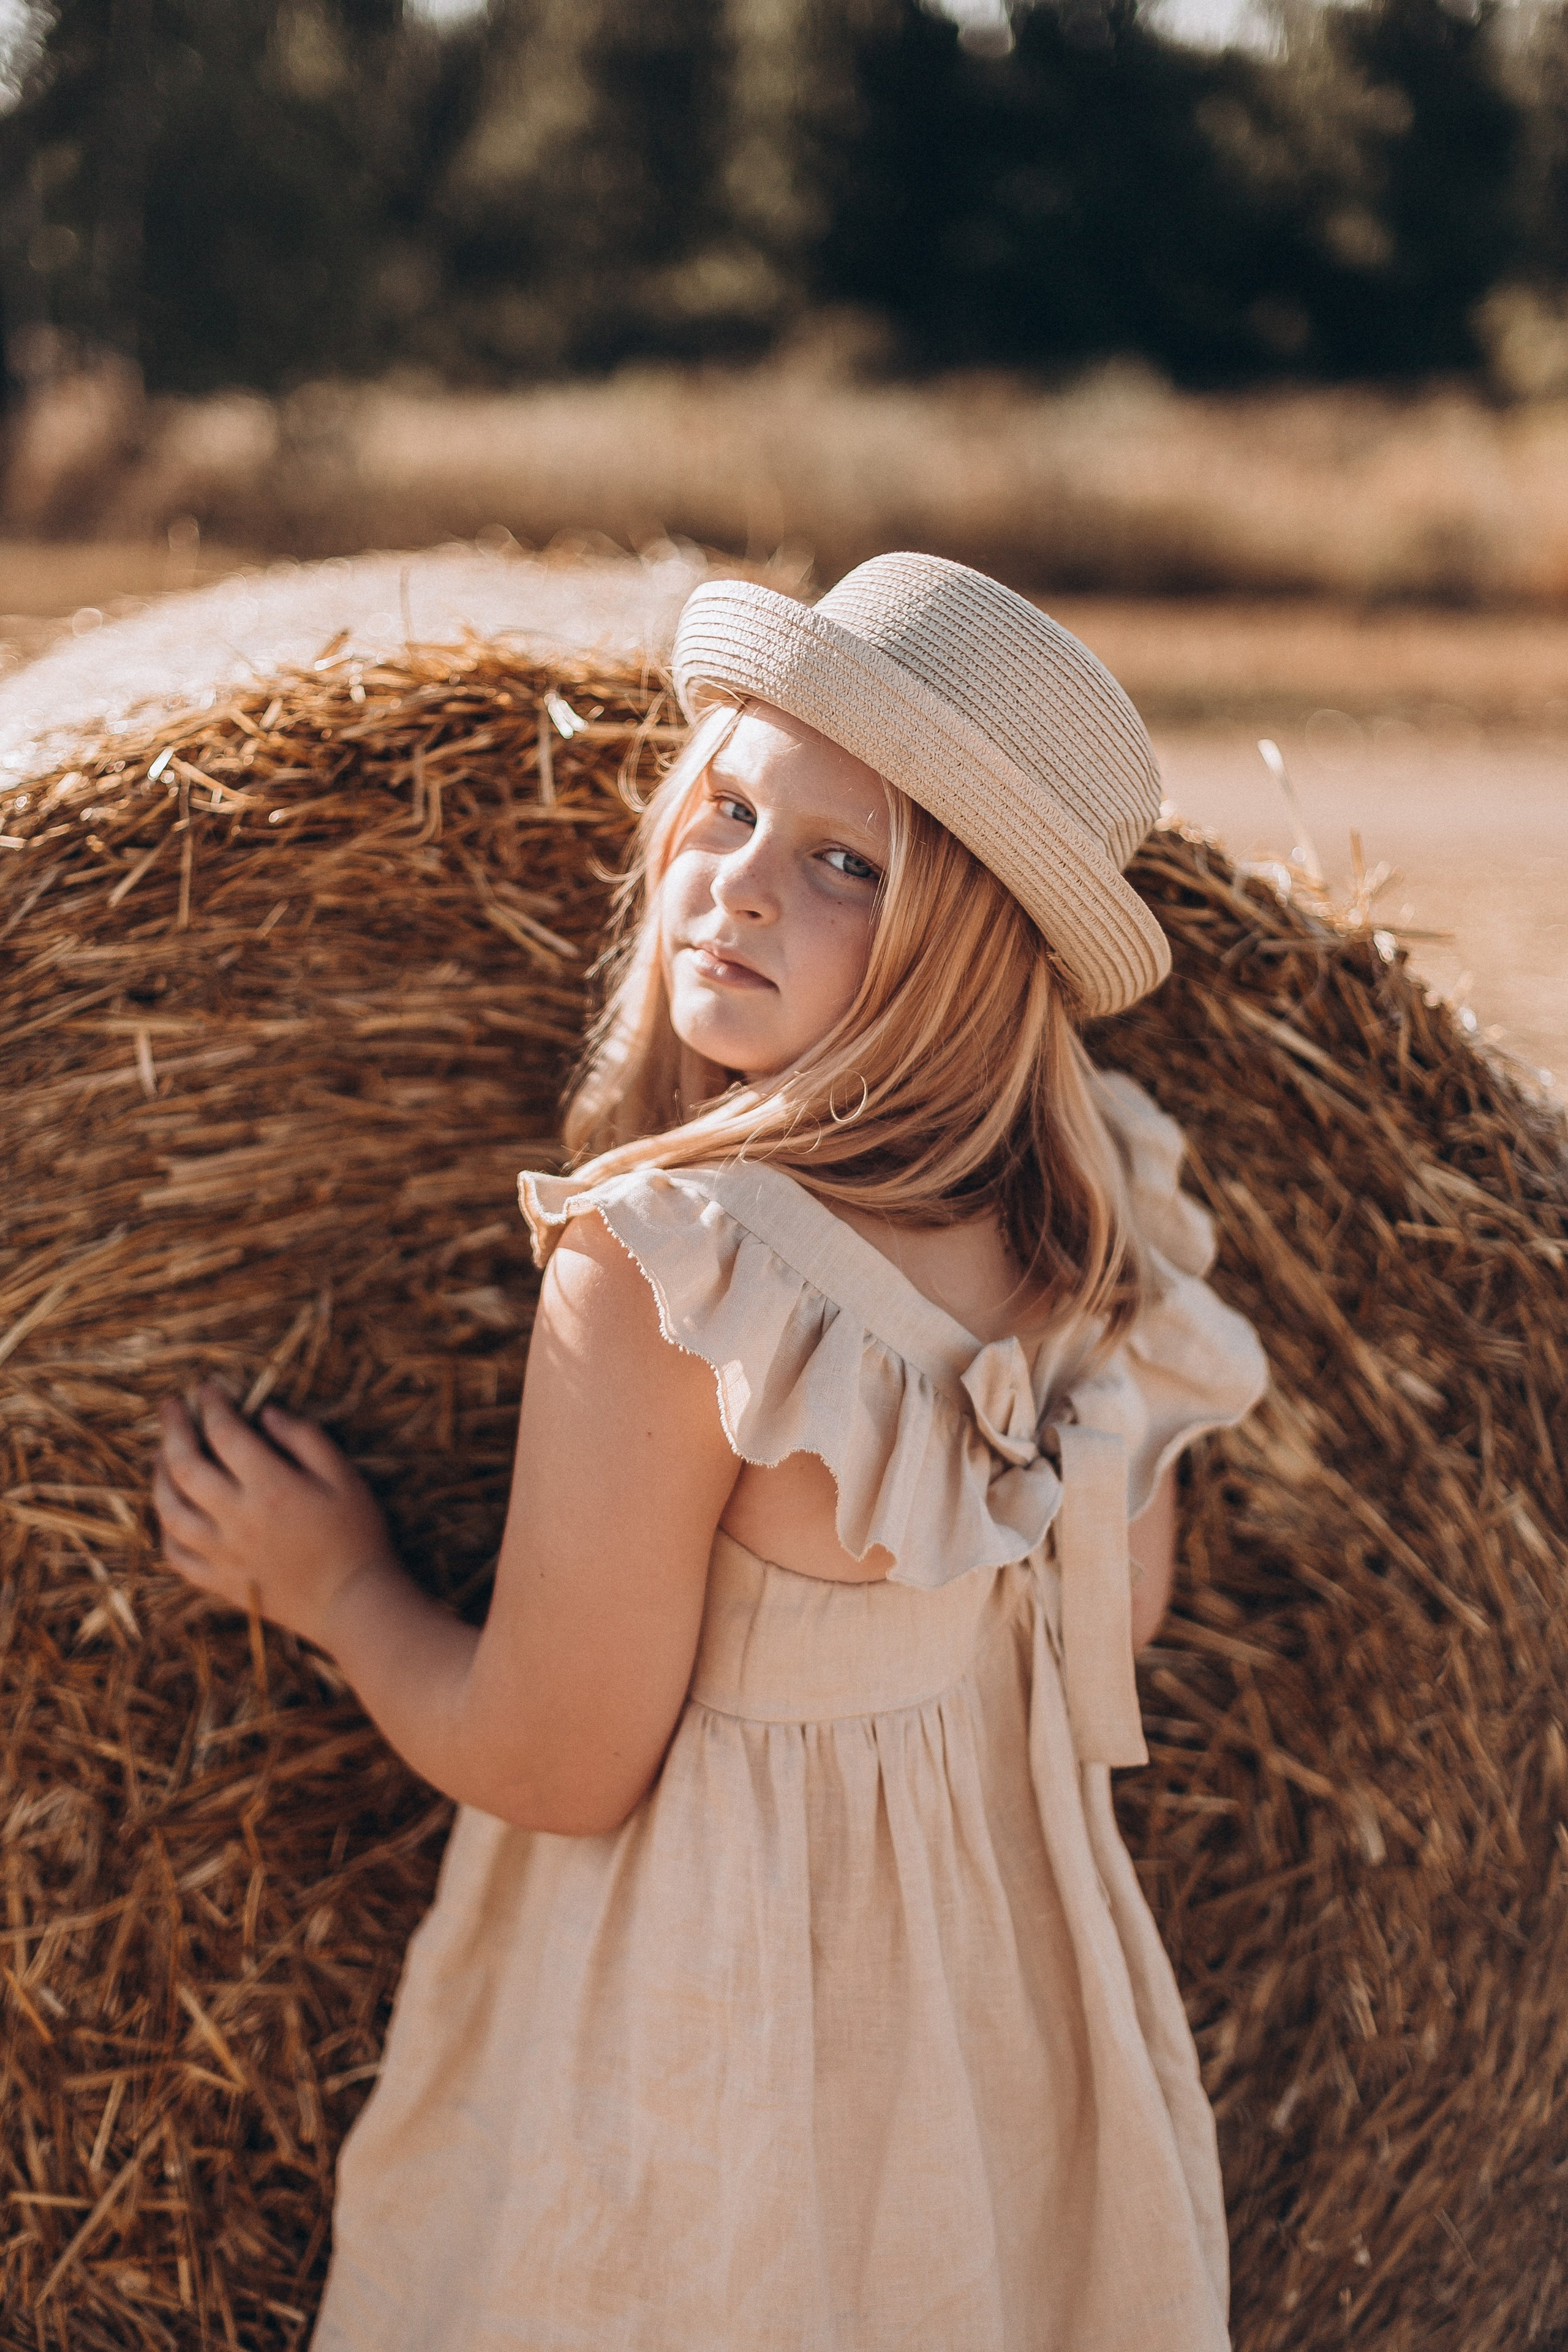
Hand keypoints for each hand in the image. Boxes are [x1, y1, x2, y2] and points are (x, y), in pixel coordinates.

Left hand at [154, 1383, 398, 1651]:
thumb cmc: (357, 1535)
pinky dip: (166, 1529)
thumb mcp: (344, 1476)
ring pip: (169, 1510)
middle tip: (170, 1406)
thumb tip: (266, 1413)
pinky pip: (176, 1555)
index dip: (212, 1405)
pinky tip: (170, 1512)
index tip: (207, 1389)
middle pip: (185, 1466)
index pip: (225, 1433)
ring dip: (158, 1477)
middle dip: (173, 1429)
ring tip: (161, 1455)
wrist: (354, 1603)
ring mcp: (222, 1553)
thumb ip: (304, 1438)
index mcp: (270, 1487)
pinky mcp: (219, 1582)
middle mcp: (236, 1518)